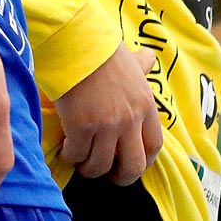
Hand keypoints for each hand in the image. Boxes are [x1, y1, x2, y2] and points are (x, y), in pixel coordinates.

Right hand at [54, 44, 163, 185]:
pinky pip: (76, 155)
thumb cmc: (103, 51)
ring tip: (80, 157)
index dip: (143, 162)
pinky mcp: (81, 127)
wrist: (78, 42)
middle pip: (133, 167)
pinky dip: (70, 156)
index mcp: (145, 106)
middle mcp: (130, 119)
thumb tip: (149, 58)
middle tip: (105, 173)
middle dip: (119, 178)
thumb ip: (142, 65)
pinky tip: (66, 146)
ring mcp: (106, 125)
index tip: (129, 164)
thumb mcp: (131, 61)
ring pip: (99, 166)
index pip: (154, 146)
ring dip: (88, 167)